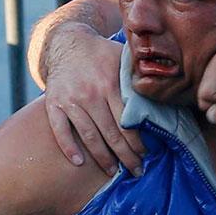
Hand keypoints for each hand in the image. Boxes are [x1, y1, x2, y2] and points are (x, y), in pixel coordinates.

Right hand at [41, 27, 140, 174]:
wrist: (66, 42)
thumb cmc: (101, 53)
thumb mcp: (121, 57)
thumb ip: (137, 75)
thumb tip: (162, 90)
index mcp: (110, 83)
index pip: (127, 121)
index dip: (137, 141)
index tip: (147, 155)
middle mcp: (90, 94)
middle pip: (111, 133)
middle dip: (126, 155)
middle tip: (136, 171)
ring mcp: (70, 100)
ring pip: (88, 135)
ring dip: (102, 157)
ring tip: (113, 172)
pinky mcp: (53, 103)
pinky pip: (60, 129)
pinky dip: (68, 147)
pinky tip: (79, 162)